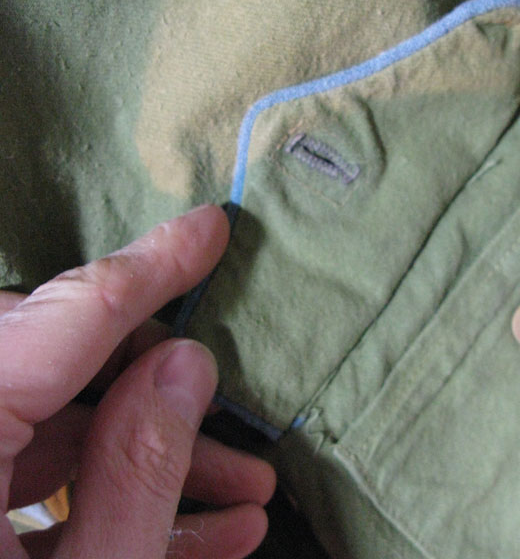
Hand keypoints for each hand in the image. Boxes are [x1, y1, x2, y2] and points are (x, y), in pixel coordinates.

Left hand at [0, 205, 275, 558]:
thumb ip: (137, 473)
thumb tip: (186, 369)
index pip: (59, 319)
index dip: (147, 268)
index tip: (208, 230)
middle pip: (47, 360)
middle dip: (151, 374)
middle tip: (219, 394)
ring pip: (49, 429)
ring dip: (152, 451)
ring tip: (246, 484)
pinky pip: (37, 490)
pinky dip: (117, 499)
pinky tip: (212, 525)